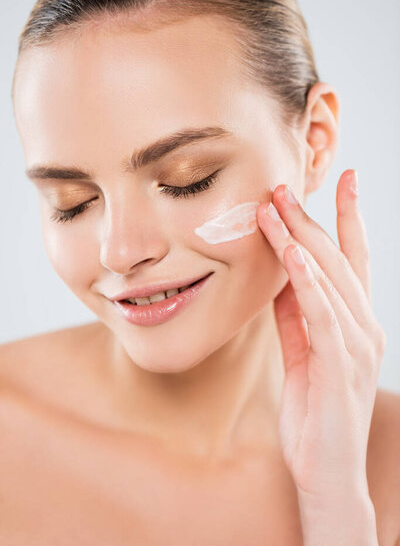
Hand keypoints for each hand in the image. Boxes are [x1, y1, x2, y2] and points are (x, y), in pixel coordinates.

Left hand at [256, 169, 385, 501]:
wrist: (325, 473)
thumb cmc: (314, 411)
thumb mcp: (300, 351)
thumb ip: (293, 315)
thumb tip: (280, 276)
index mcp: (355, 322)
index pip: (353, 259)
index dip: (348, 217)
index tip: (343, 179)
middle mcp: (363, 326)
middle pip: (338, 259)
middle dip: (311, 219)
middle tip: (283, 186)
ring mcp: (356, 346)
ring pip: (329, 279)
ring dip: (301, 240)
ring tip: (276, 207)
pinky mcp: (340, 367)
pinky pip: (323, 316)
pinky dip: (309, 283)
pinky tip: (295, 255)